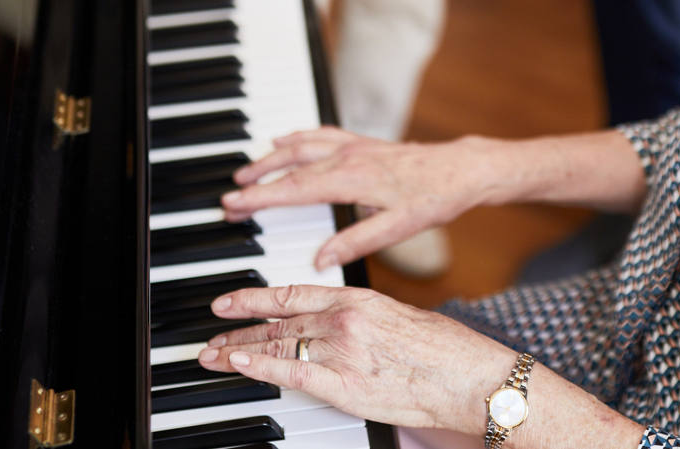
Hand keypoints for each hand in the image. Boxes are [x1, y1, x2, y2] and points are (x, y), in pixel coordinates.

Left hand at [197, 285, 514, 432]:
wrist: (469, 376)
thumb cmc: (447, 350)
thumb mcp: (402, 318)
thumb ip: (367, 318)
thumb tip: (344, 325)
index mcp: (359, 298)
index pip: (292, 294)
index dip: (254, 297)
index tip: (229, 302)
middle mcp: (344, 320)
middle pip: (277, 323)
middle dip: (238, 329)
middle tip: (210, 334)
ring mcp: (341, 352)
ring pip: (277, 346)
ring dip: (239, 350)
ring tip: (212, 355)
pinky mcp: (344, 386)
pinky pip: (291, 374)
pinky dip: (259, 368)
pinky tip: (237, 364)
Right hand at [223, 128, 505, 269]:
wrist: (463, 169)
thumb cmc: (435, 199)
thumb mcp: (399, 229)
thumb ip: (357, 243)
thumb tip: (320, 260)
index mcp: (353, 179)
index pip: (296, 189)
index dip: (261, 198)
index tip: (234, 205)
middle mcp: (349, 157)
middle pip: (292, 165)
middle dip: (258, 178)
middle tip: (230, 194)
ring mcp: (355, 146)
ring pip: (302, 145)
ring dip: (272, 157)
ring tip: (247, 170)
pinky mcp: (364, 142)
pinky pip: (321, 134)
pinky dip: (297, 136)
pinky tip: (284, 140)